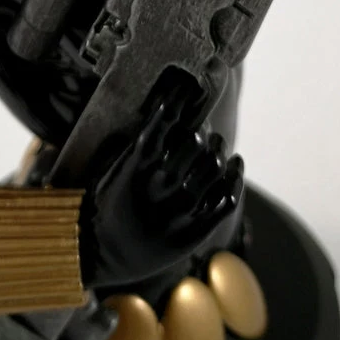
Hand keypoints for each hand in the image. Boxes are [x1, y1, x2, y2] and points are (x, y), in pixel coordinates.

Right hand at [80, 84, 242, 288]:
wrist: (104, 252)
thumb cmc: (107, 203)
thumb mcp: (112, 166)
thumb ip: (137, 141)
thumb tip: (164, 110)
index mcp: (138, 162)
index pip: (167, 118)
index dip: (181, 97)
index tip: (188, 86)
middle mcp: (161, 182)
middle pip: (196, 139)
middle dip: (202, 129)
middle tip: (203, 128)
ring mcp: (180, 208)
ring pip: (215, 165)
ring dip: (219, 148)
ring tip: (217, 144)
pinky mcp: (195, 230)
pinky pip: (227, 197)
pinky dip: (235, 176)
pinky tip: (235, 164)